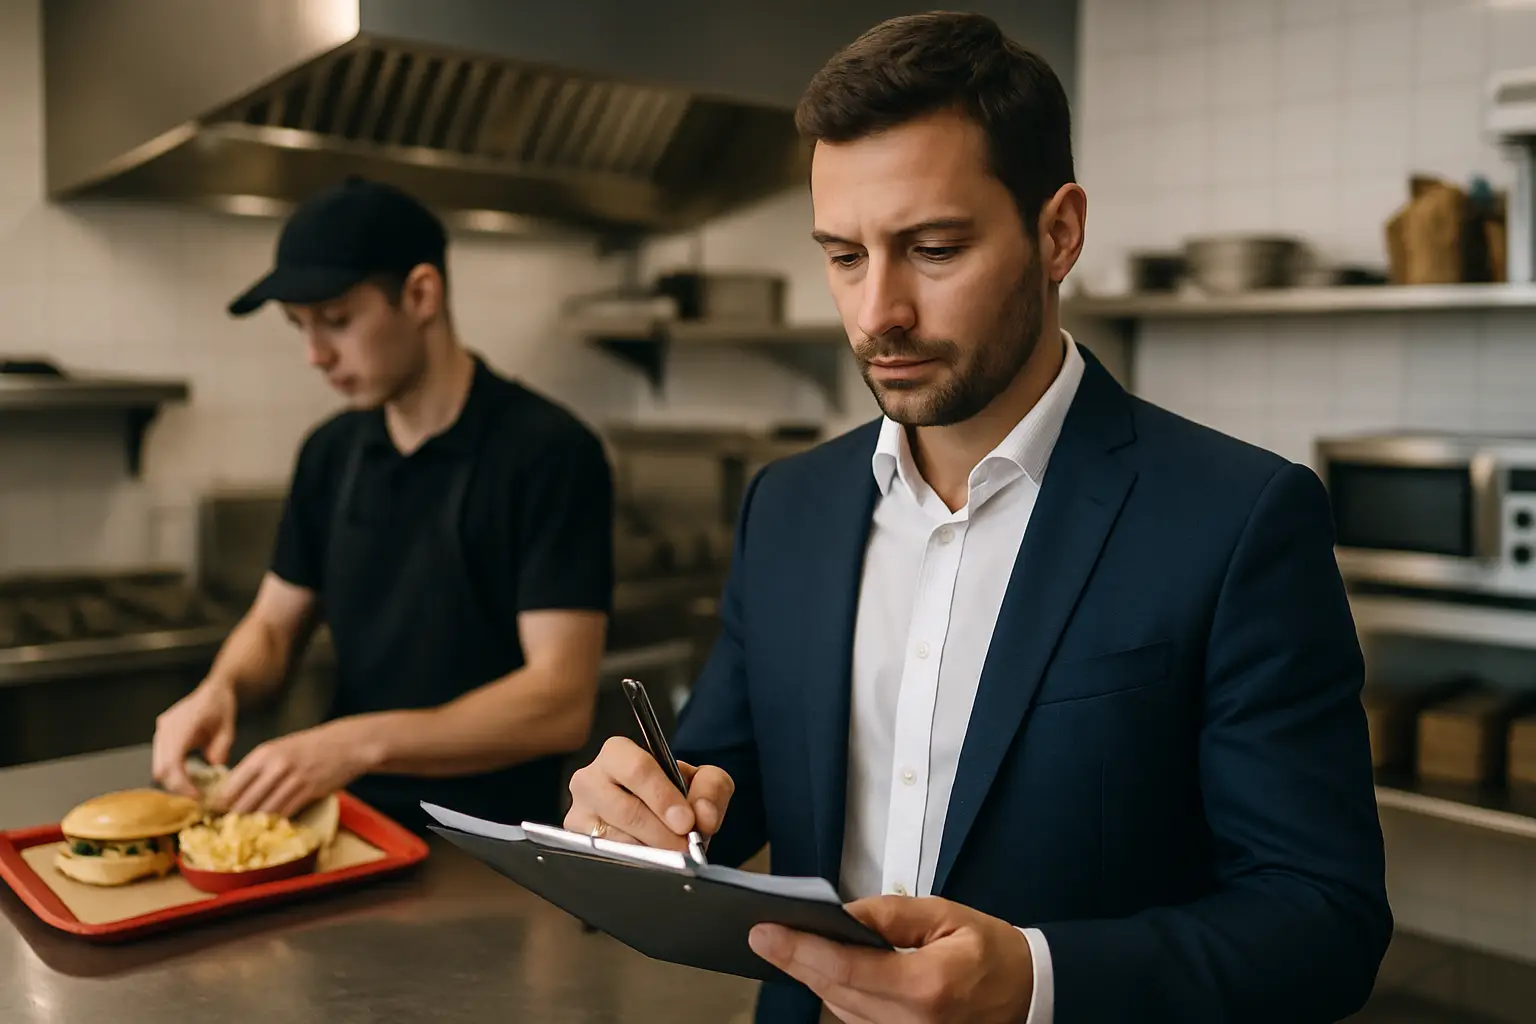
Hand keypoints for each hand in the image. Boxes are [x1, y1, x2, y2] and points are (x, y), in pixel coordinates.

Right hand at [152, 677, 237, 796]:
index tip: (196, 796)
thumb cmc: (221, 706)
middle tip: (196, 798)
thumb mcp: (228, 727)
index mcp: (183, 724)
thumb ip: (221, 747)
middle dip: (177, 787)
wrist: (212, 690)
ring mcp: (161, 731)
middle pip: (161, 768)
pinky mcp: (161, 735)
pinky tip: (187, 778)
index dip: (181, 783)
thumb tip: (214, 766)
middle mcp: (166, 728)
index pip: (173, 761)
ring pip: (158, 766)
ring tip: (193, 790)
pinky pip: (161, 759)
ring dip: (173, 781)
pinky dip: (172, 772)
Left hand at [215, 719, 375, 817]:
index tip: (213, 815)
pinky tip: (271, 825)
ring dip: (254, 823)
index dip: (220, 803)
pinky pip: (285, 812)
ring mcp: (293, 779)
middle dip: (233, 818)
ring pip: (264, 810)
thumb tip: (235, 791)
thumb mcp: (280, 749)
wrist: (346, 744)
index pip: (232, 785)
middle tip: (226, 830)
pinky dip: (276, 821)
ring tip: (245, 832)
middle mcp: (275, 766)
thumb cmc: (310, 747)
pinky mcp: (309, 791)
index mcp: (263, 754)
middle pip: (245, 801)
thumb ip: (259, 768)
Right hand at [564, 736, 733, 850]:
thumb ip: (711, 788)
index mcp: (617, 753)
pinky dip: (635, 864)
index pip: (637, 770)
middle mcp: (589, 779)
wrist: (658, 816)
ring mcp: (578, 813)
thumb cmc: (675, 793)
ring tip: (673, 857)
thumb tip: (704, 816)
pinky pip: (607, 858)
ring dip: (651, 852)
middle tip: (686, 847)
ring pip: (616, 840)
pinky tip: (652, 863)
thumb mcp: (701, 781)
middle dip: (662, 833)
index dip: (663, 797)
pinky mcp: (577, 843)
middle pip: (626, 810)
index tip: (687, 822)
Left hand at [748, 896, 1034, 1023]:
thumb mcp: (947, 916)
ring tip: (790, 944)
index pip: (845, 968)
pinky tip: (824, 968)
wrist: (1027, 996)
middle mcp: (912, 1023)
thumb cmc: (993, 954)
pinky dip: (836, 993)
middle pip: (834, 991)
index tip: (765, 933)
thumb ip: (891, 914)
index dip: (799, 949)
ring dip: (814, 977)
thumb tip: (842, 914)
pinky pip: (855, 1020)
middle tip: (765, 934)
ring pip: (839, 1009)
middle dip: (797, 960)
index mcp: (926, 987)